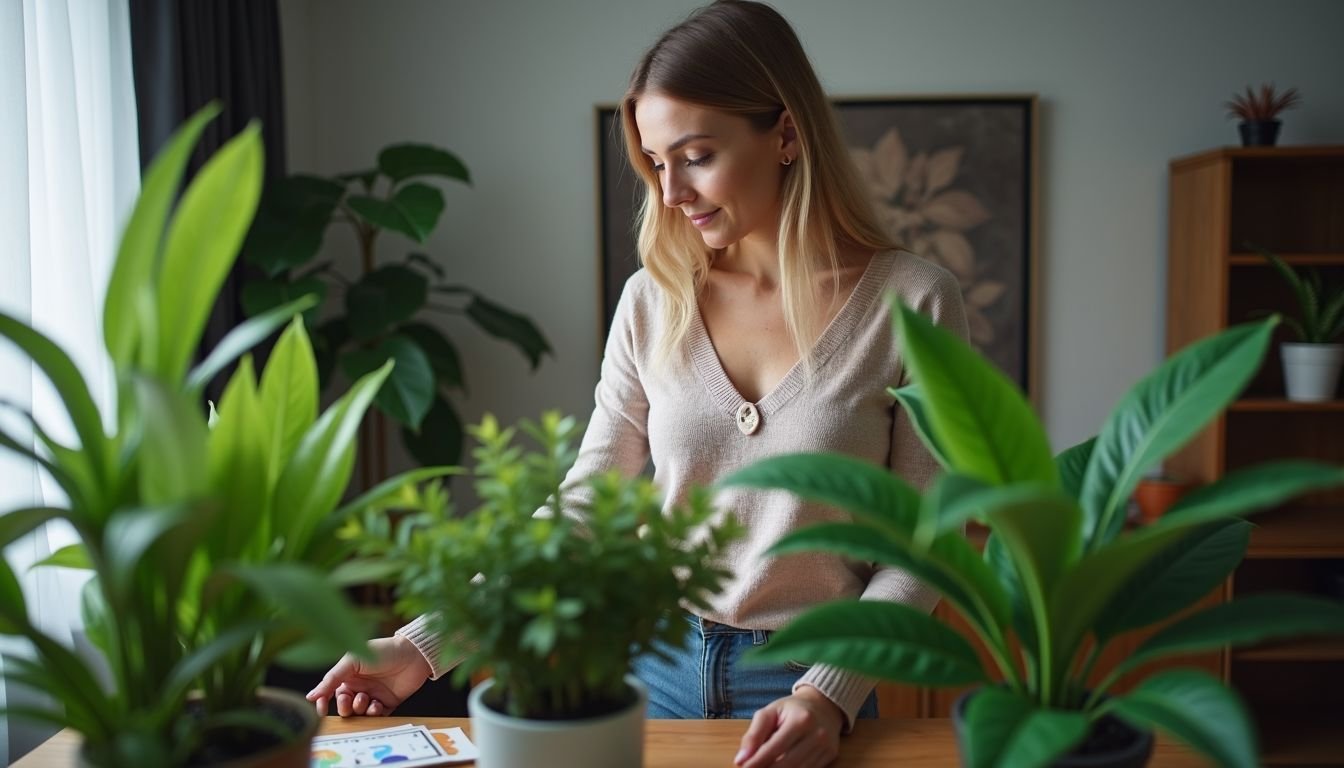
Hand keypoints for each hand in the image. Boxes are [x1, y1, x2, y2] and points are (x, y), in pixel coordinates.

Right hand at [306, 635, 431, 716]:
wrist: (413, 654)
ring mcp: (373, 695)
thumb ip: (332, 678)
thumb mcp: (353, 660)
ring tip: (365, 699)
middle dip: (344, 706)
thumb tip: (310, 695)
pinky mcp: (387, 703)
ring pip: (358, 713)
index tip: (321, 709)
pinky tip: (376, 704)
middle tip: (349, 699)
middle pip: (344, 706)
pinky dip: (373, 714)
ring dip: (359, 709)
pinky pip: (375, 716)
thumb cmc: (383, 651)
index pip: (329, 692)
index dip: (323, 702)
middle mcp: (359, 686)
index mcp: (348, 675)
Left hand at [735, 686, 844, 766]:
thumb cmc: (791, 709)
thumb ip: (754, 734)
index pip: (774, 748)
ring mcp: (826, 747)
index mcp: (801, 719)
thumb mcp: (769, 713)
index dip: (756, 762)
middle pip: (787, 763)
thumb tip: (741, 759)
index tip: (743, 767)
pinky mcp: (830, 756)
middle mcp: (817, 734)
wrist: (823, 705)